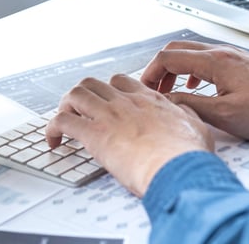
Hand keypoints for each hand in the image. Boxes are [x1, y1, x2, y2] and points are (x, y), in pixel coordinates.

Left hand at [45, 75, 212, 196]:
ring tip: (63, 123)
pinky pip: (63, 122)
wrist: (178, 166)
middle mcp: (126, 102)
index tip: (105, 102)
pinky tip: (53, 140)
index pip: (121, 81)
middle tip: (79, 111)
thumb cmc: (188, 153)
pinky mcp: (95, 135)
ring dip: (65, 107)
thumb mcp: (197, 126)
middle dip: (82, 95)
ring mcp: (109, 116)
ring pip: (75, 95)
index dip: (109, 89)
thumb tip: (185, 111)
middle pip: (93, 83)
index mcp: (148, 100)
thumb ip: (187, 115)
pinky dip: (52, 129)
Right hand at [140, 41, 248, 140]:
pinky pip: (206, 59)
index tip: (143, 90)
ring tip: (170, 92)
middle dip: (159, 69)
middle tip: (152, 91)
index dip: (150, 73)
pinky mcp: (239, 63)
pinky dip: (191, 71)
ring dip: (175, 70)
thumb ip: (190, 106)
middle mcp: (221, 52)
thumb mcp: (224, 115)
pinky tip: (195, 89)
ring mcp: (232, 55)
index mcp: (214, 62)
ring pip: (192, 53)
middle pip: (177, 49)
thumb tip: (166, 102)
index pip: (168, 57)